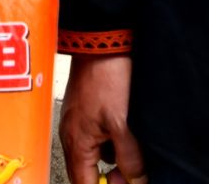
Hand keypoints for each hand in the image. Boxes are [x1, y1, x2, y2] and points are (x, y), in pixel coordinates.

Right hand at [60, 54, 145, 183]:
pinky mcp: (86, 110)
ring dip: (114, 158)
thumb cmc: (105, 77)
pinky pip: (98, 137)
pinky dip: (113, 140)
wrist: (102, 40)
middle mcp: (72, 137)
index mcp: (76, 144)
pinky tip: (127, 131)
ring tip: (132, 147)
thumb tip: (136, 181)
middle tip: (133, 174)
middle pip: (89, 173)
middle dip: (111, 177)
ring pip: (97, 155)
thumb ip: (128, 157)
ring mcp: (77, 122)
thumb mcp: (122, 123)